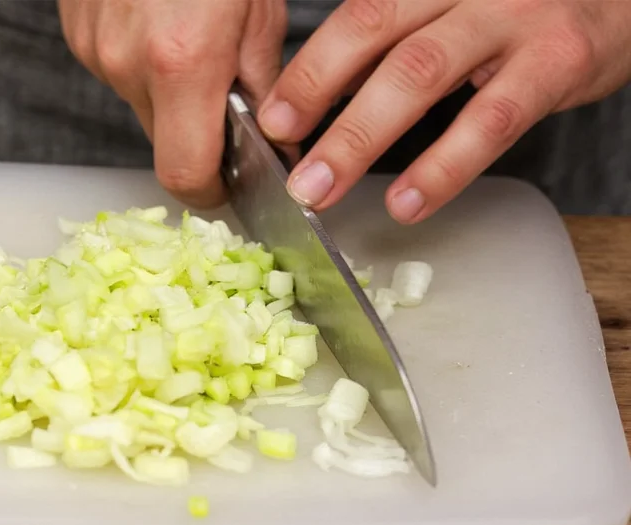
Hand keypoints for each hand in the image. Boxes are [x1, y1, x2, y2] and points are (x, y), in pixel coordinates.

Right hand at [59, 0, 287, 207]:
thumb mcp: (258, 7)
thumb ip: (262, 79)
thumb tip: (274, 132)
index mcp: (182, 63)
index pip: (185, 173)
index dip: (209, 191)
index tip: (227, 185)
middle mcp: (128, 63)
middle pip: (162, 142)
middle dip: (194, 132)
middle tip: (219, 95)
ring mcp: (95, 48)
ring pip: (139, 105)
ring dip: (168, 94)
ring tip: (189, 42)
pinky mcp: (78, 34)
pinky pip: (118, 72)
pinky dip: (143, 64)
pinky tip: (159, 25)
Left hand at [257, 0, 630, 222]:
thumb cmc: (519, 13)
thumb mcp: (453, 12)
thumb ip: (395, 45)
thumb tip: (321, 99)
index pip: (358, 17)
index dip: (309, 70)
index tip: (271, 119)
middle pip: (377, 36)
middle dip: (319, 100)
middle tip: (285, 160)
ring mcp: (511, 18)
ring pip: (421, 74)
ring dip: (362, 138)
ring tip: (323, 190)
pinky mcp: (556, 59)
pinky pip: (491, 118)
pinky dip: (444, 166)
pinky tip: (408, 201)